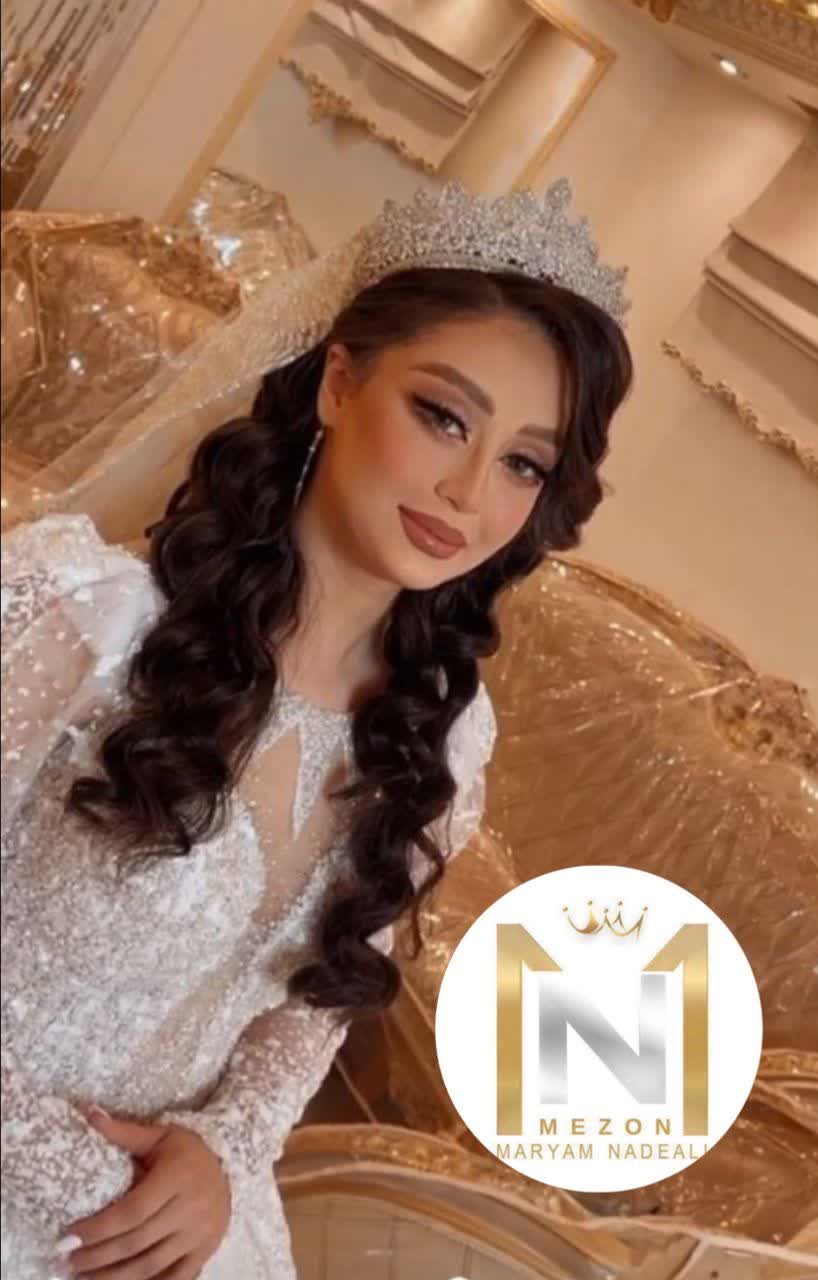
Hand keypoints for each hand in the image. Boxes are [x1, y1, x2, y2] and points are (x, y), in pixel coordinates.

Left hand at [60, 1108, 230, 1278]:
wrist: (232, 1163)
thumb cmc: (188, 1150)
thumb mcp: (160, 1136)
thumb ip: (124, 1132)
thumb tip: (90, 1114)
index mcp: (177, 1178)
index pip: (132, 1211)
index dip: (99, 1228)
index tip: (69, 1236)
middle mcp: (191, 1209)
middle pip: (137, 1242)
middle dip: (98, 1256)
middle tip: (66, 1261)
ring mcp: (200, 1234)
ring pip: (151, 1265)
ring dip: (114, 1277)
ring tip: (83, 1279)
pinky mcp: (205, 1251)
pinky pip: (174, 1278)